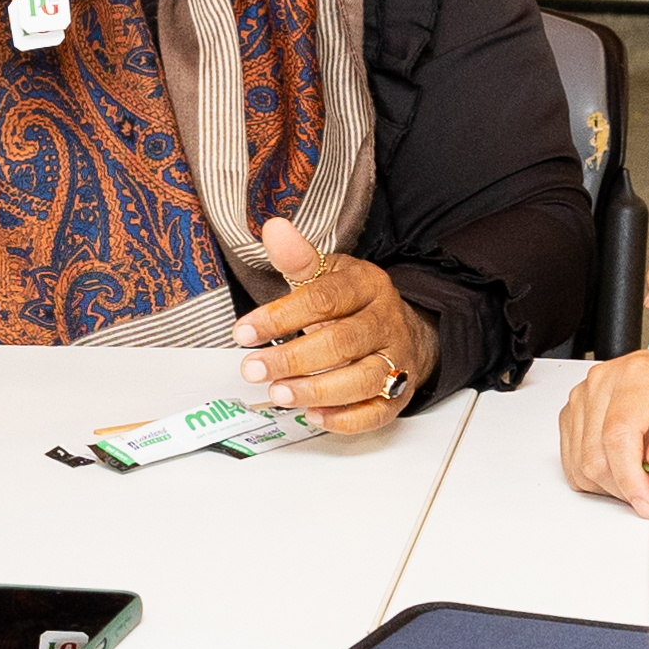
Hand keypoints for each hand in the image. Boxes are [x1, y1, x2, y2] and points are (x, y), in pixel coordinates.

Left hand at [238, 216, 428, 434]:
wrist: (404, 329)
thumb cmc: (354, 304)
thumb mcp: (328, 273)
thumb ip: (299, 259)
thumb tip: (274, 229)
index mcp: (368, 286)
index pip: (324, 299)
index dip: (281, 317)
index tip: (244, 332)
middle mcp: (386, 322)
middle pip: (342, 342)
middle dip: (293, 358)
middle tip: (253, 368)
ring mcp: (397, 360)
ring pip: (363, 379)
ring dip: (317, 390)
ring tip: (279, 395)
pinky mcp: (398, 394)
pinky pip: (377, 412)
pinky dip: (345, 418)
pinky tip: (313, 415)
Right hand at [559, 342, 648, 511]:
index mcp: (634, 376)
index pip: (617, 435)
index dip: (629, 478)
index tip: (646, 503)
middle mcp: (601, 383)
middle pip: (595, 456)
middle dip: (624, 487)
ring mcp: (582, 397)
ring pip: (580, 465)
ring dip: (611, 485)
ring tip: (640, 477)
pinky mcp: (573, 412)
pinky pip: (572, 463)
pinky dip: (596, 478)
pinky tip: (621, 468)